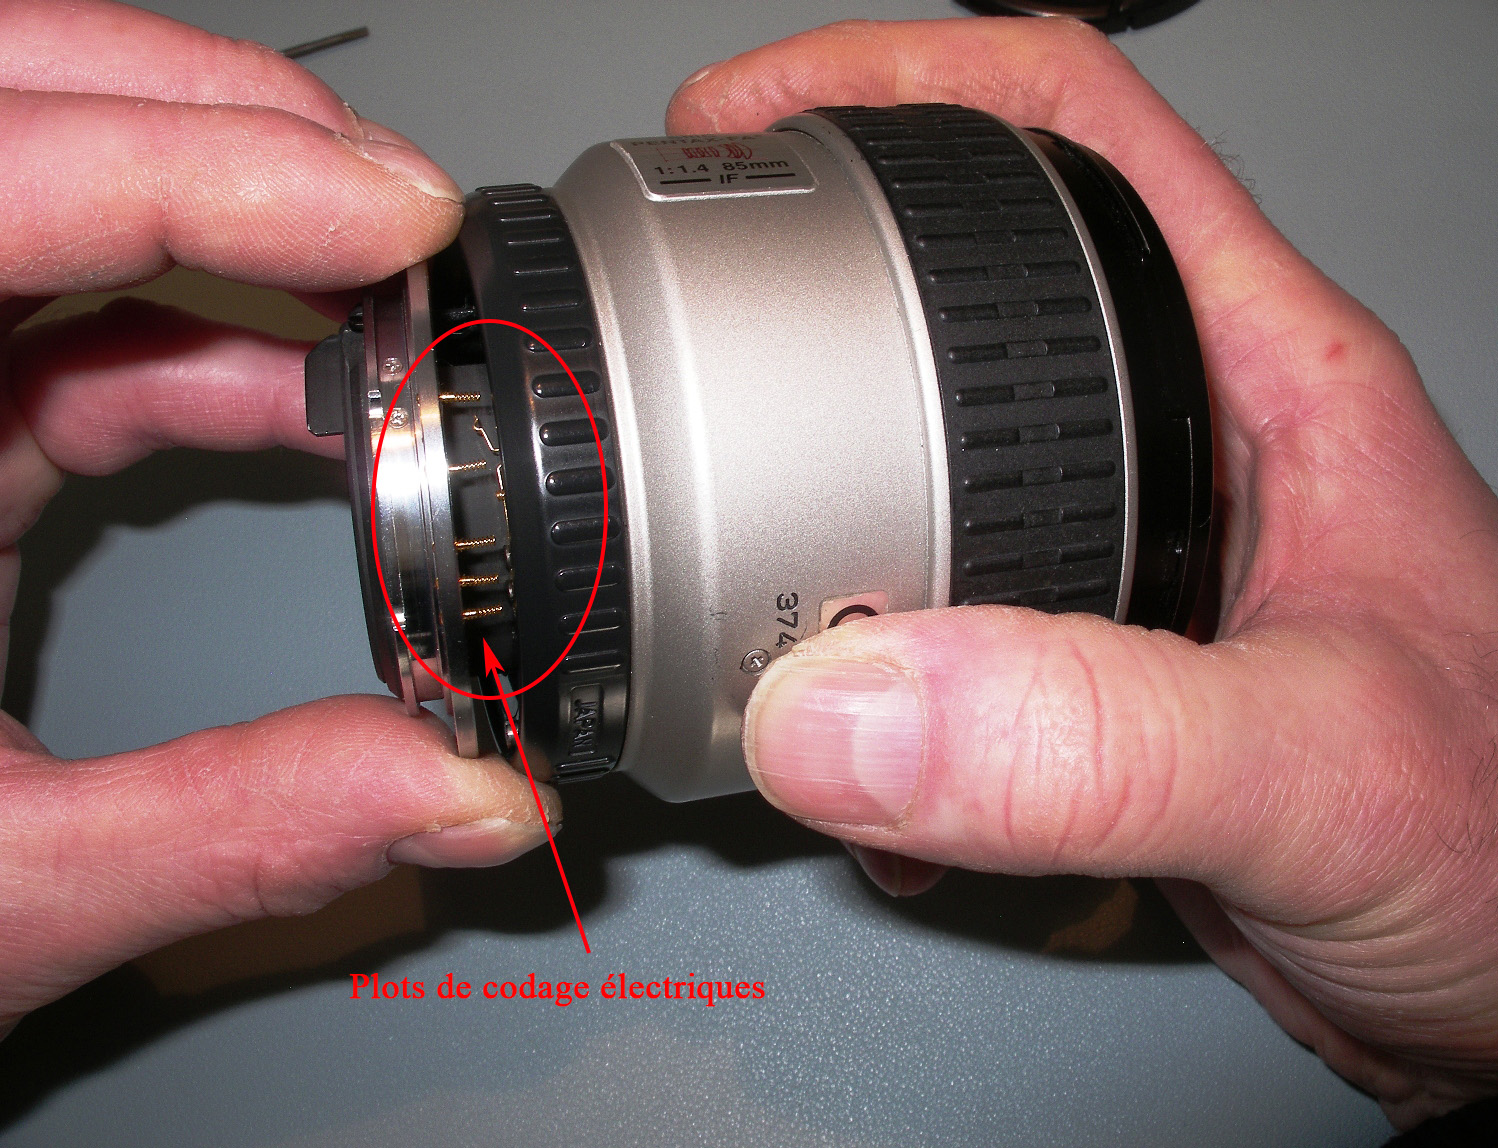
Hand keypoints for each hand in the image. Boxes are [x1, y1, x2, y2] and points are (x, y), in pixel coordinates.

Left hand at [0, 0, 556, 1037]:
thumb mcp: (0, 887)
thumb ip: (237, 829)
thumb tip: (465, 793)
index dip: (193, 172)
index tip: (389, 218)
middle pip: (12, 121)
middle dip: (220, 131)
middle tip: (394, 205)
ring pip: (58, 203)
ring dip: (245, 229)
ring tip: (394, 301)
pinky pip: (85, 328)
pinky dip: (227, 347)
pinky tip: (331, 408)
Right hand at [670, 17, 1497, 1127]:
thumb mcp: (1320, 767)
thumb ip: (1095, 732)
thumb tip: (845, 706)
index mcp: (1261, 381)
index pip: (1073, 139)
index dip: (897, 85)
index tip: (745, 119)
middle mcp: (1192, 448)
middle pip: (972, 285)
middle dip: (820, 287)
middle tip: (697, 319)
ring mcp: (1139, 561)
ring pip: (934, 473)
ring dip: (823, 524)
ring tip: (744, 575)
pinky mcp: (1098, 672)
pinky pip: (939, 632)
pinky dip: (866, 693)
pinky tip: (860, 769)